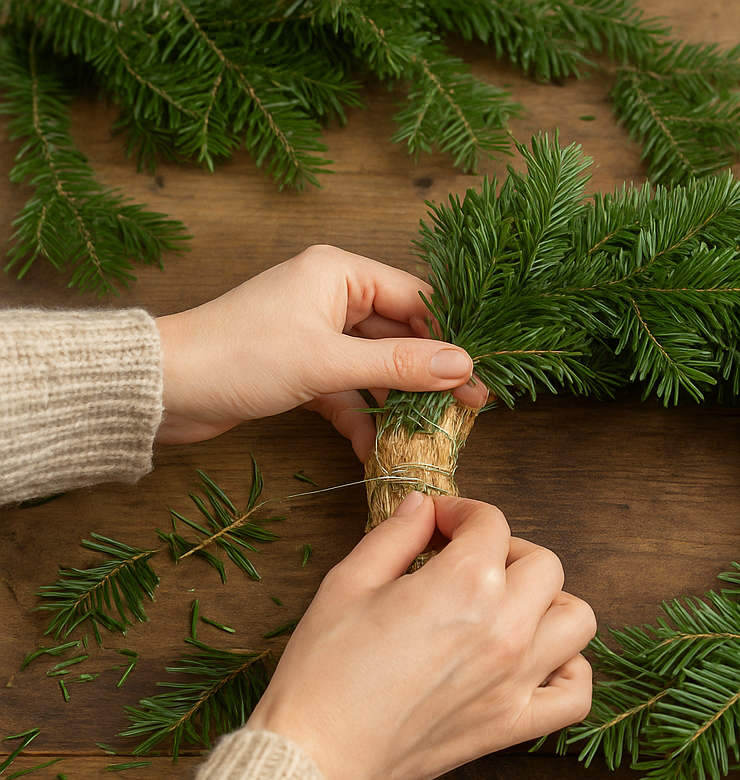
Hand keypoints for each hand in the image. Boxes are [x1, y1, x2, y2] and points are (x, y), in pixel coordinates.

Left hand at [155, 244, 489, 461]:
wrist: (163, 388)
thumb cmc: (239, 356)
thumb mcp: (328, 362)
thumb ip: (398, 366)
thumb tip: (462, 366)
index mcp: (339, 273)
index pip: (417, 299)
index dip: (450, 337)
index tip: (478, 376)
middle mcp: (331, 296)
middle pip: (401, 334)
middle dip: (430, 375)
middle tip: (468, 410)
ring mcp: (316, 334)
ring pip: (376, 367)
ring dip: (399, 402)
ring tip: (430, 433)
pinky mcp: (301, 368)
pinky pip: (348, 391)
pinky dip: (363, 417)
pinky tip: (378, 448)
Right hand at [245, 494, 595, 779]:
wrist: (315, 754)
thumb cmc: (323, 670)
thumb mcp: (347, 583)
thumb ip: (395, 536)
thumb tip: (423, 507)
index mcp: (464, 585)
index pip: (491, 524)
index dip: (461, 512)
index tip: (439, 524)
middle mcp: (504, 628)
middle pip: (544, 564)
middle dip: (507, 550)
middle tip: (468, 562)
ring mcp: (516, 679)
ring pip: (577, 620)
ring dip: (550, 604)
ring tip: (509, 608)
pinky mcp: (514, 725)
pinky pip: (576, 694)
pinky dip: (570, 672)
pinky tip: (537, 662)